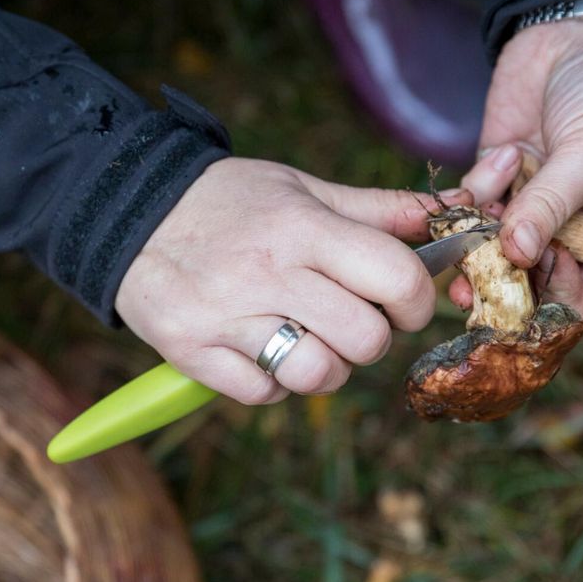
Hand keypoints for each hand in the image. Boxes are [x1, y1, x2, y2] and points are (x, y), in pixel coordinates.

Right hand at [114, 154, 520, 404]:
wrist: (127, 212)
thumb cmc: (228, 202)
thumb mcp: (301, 189)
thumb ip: (378, 209)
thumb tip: (455, 210)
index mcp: (301, 228)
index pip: (396, 278)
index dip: (417, 299)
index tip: (404, 302)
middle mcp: (266, 273)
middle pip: (365, 339)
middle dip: (372, 338)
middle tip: (351, 320)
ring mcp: (226, 317)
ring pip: (317, 375)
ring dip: (325, 368)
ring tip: (307, 341)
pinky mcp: (193, 352)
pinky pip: (262, 393)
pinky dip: (272, 382)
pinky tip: (260, 350)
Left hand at [456, 19, 582, 326]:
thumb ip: (552, 206)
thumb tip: (518, 254)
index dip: (557, 305)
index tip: (534, 282)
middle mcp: (567, 233)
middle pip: (528, 285)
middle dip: (498, 287)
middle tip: (469, 289)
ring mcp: (527, 208)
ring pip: (490, 251)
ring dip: (477, 244)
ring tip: (473, 229)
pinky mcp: (494, 181)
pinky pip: (471, 209)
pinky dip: (473, 194)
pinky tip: (500, 157)